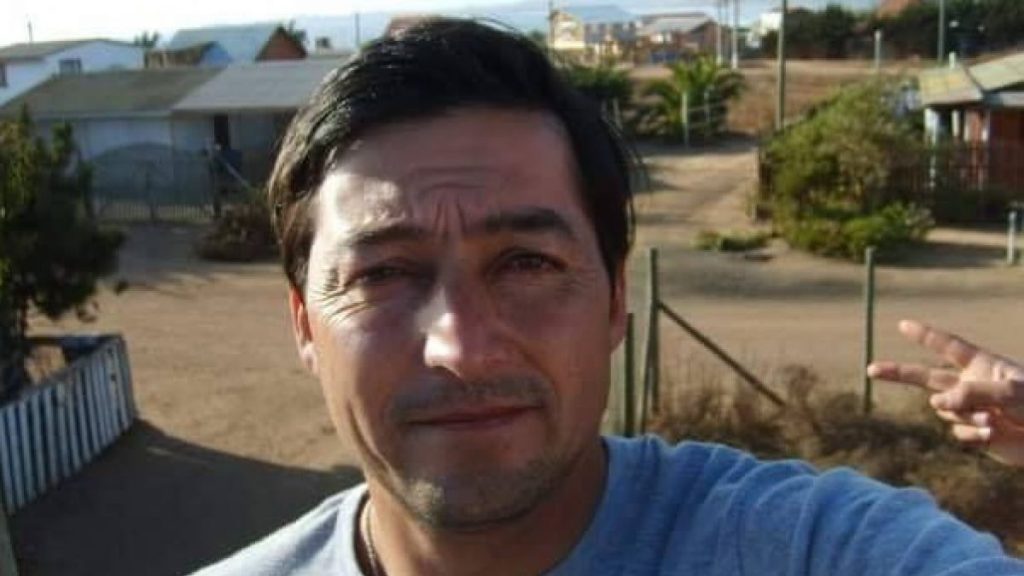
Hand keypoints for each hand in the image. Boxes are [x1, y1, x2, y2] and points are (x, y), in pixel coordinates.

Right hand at [867, 319, 1023, 466]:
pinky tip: (994, 435)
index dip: (925, 335)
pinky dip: (974, 435)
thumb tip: (937, 404)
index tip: (902, 325)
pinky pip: (959, 433)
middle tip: (870, 369)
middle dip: (898, 373)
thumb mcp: (1011, 392)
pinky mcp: (975, 435)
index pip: (948, 346)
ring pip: (946, 411)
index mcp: (983, 366)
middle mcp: (971, 386)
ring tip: (994, 421)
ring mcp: (971, 410)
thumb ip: (971, 393)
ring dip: (966, 417)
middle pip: (926, 377)